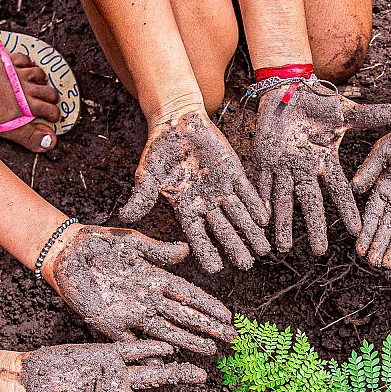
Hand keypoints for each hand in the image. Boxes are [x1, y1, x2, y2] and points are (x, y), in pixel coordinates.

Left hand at [50, 225, 237, 353]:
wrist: (67, 252)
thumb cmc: (100, 243)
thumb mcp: (132, 242)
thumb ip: (159, 250)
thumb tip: (185, 251)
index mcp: (155, 278)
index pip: (188, 294)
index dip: (208, 305)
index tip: (228, 315)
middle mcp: (148, 298)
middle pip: (184, 316)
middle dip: (208, 327)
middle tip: (230, 339)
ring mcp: (131, 313)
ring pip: (166, 330)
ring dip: (187, 341)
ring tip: (209, 351)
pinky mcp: (110, 324)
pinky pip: (133, 342)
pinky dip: (148, 351)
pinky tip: (165, 361)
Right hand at [118, 110, 270, 273]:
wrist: (177, 123)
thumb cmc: (159, 150)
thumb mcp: (148, 174)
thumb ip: (142, 197)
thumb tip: (125, 217)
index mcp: (185, 208)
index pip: (197, 236)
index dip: (206, 251)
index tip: (215, 269)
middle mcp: (206, 203)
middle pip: (222, 230)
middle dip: (235, 247)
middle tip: (247, 264)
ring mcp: (222, 189)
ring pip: (239, 215)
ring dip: (251, 231)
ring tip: (263, 249)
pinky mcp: (234, 173)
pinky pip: (247, 192)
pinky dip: (256, 204)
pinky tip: (265, 218)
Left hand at [253, 80, 390, 254]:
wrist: (287, 90)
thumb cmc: (317, 101)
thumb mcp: (343, 110)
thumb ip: (368, 116)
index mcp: (325, 159)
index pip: (338, 189)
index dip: (346, 209)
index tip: (355, 231)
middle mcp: (305, 168)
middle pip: (311, 202)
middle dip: (314, 226)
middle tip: (319, 252)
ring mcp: (284, 166)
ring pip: (284, 200)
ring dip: (283, 223)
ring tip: (282, 248)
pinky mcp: (265, 160)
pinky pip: (261, 184)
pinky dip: (260, 201)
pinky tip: (261, 221)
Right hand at [353, 119, 390, 268]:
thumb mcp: (384, 150)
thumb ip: (370, 170)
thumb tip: (354, 188)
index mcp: (383, 186)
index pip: (372, 215)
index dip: (366, 232)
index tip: (359, 249)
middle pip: (387, 227)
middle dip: (380, 245)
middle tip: (373, 264)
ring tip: (388, 264)